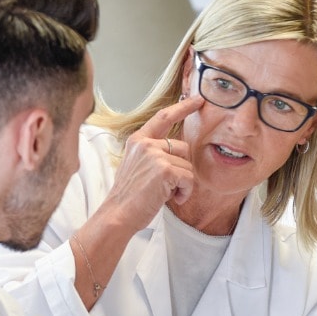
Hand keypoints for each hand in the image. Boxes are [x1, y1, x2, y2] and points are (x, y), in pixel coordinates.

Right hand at [97, 96, 200, 233]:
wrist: (118, 214)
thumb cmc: (129, 196)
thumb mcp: (136, 165)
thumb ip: (153, 153)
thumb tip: (178, 151)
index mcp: (138, 140)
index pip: (164, 117)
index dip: (183, 107)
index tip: (198, 100)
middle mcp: (146, 143)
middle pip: (183, 148)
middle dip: (182, 169)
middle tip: (166, 186)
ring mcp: (155, 155)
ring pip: (188, 166)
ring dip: (182, 184)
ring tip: (164, 193)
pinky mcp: (165, 170)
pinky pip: (189, 178)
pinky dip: (184, 193)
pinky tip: (171, 198)